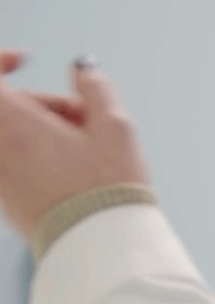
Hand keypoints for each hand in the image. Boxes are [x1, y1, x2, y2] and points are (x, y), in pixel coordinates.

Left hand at [0, 51, 150, 239]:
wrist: (96, 244)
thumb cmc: (105, 187)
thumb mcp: (115, 126)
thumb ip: (95, 87)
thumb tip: (82, 69)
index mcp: (11, 121)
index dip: (1, 60)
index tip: (24, 59)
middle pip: (8, 106)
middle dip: (43, 103)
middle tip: (84, 119)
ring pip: (12, 134)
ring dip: (43, 130)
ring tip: (86, 151)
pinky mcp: (4, 197)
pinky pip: (14, 160)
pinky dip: (37, 154)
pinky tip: (74, 172)